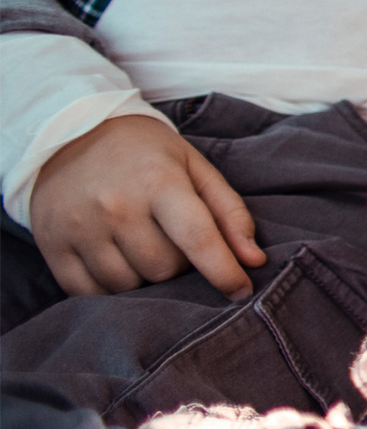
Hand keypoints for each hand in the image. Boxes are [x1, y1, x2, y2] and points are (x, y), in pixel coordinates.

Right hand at [29, 114, 265, 299]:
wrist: (70, 135)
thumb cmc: (146, 155)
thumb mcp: (195, 168)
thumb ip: (230, 213)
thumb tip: (254, 260)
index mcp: (158, 181)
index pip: (198, 239)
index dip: (224, 272)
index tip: (241, 292)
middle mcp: (116, 206)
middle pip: (164, 269)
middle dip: (178, 265)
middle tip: (170, 240)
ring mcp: (79, 228)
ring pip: (128, 285)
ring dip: (144, 277)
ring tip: (142, 246)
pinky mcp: (51, 247)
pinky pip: (90, 292)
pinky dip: (110, 287)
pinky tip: (115, 260)